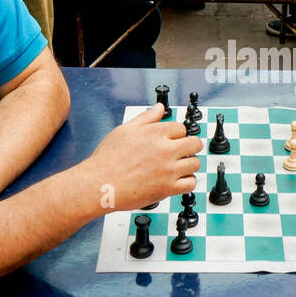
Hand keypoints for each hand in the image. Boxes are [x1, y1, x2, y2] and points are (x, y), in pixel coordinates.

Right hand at [82, 104, 201, 210]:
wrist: (100, 184)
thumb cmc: (107, 159)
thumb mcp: (124, 131)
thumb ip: (145, 118)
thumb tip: (159, 108)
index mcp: (155, 133)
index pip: (181, 128)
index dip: (177, 134)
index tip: (173, 140)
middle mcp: (165, 150)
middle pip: (194, 143)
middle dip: (190, 146)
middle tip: (182, 152)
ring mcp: (168, 170)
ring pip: (195, 163)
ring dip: (189, 164)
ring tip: (178, 167)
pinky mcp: (168, 188)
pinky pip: (191, 184)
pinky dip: (187, 182)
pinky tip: (178, 181)